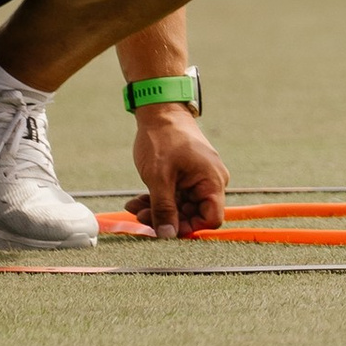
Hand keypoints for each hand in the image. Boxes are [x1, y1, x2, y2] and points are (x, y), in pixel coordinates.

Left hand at [128, 106, 228, 239]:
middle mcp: (210, 182)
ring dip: (157, 210)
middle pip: (193, 214)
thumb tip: (168, 235)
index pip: (211, 218)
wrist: (159, 110)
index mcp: (212, 181)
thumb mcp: (159, 178)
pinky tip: (136, 201)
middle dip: (166, 218)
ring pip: (180, 207)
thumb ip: (164, 209)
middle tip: (140, 217)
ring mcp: (197, 179)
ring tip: (133, 207)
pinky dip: (157, 200)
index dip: (189, 227)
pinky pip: (175, 196)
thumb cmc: (163, 139)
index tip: (165, 229)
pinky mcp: (185, 176)